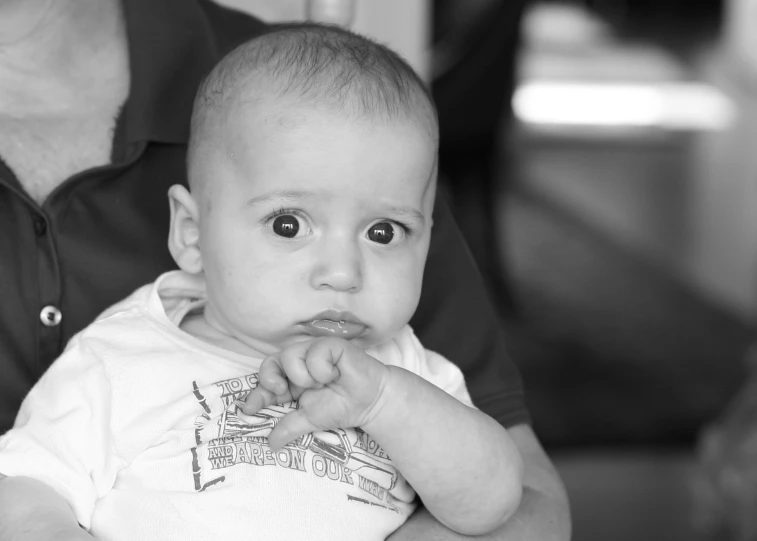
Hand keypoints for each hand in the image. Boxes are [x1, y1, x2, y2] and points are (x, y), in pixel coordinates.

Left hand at [241, 337, 388, 449]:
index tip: (249, 409)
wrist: (371, 402)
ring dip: (304, 377)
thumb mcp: (310, 420)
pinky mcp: (329, 345)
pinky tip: (335, 375)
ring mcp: (313, 352)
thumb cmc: (343, 407)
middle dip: (272, 380)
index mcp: (291, 379)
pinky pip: (314, 354)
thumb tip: (270, 444)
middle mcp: (299, 362)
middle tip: (284, 393)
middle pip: (270, 363)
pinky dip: (322, 370)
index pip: (267, 381)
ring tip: (323, 384)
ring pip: (290, 357)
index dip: (257, 394)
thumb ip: (289, 427)